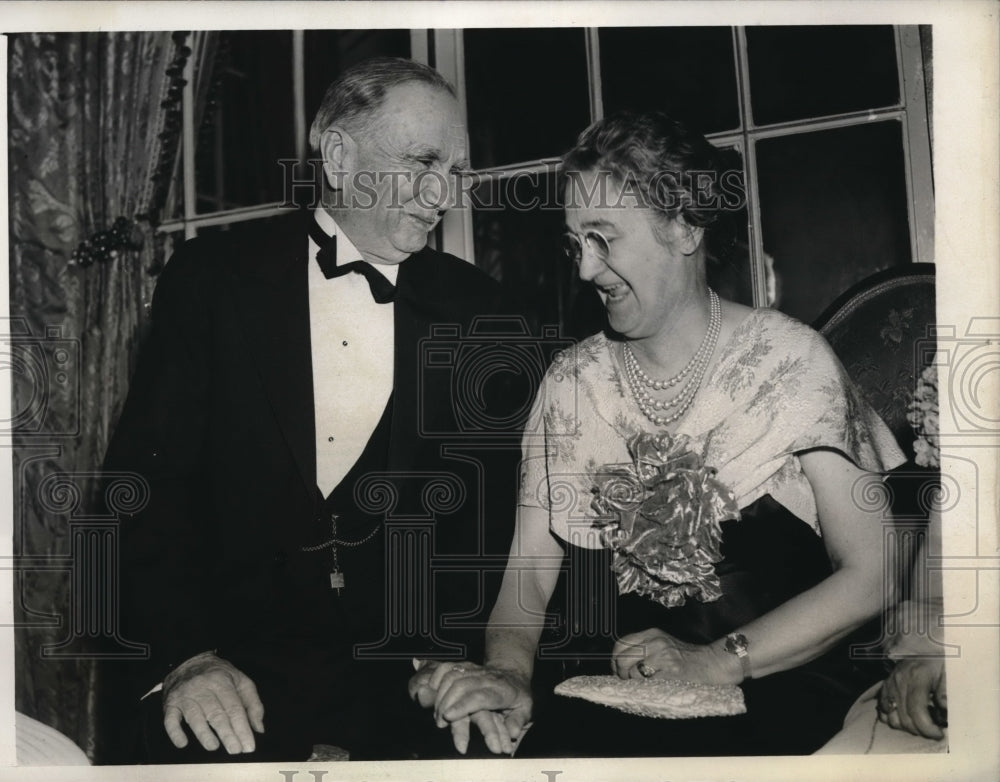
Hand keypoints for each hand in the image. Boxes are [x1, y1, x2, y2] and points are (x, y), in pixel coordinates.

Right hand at [162, 651, 264, 752]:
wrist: (188, 660)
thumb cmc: (219, 675)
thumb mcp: (240, 680)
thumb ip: (253, 704)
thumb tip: (259, 729)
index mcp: (222, 682)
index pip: (234, 708)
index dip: (242, 728)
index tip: (249, 746)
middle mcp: (203, 688)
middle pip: (216, 714)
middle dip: (227, 734)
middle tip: (235, 750)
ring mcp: (185, 695)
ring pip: (195, 717)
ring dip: (204, 733)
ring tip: (214, 746)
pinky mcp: (170, 703)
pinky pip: (170, 719)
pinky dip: (175, 732)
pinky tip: (182, 743)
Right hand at [409, 660, 531, 754]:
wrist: (512, 673)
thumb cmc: (518, 696)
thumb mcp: (525, 709)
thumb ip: (517, 721)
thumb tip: (512, 733)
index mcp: (501, 690)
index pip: (480, 696)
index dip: (463, 705)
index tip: (449, 716)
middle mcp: (486, 678)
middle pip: (462, 685)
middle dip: (447, 703)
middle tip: (440, 722)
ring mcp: (474, 670)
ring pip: (453, 676)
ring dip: (441, 694)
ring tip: (437, 714)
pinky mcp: (465, 666)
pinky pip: (447, 667)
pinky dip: (436, 677)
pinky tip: (430, 690)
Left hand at [611, 628, 738, 684]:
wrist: (712, 663)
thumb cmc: (687, 657)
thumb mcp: (663, 643)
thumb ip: (644, 647)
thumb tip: (620, 661)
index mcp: (652, 633)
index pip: (621, 644)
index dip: (615, 659)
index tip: (617, 668)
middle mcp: (656, 642)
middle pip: (623, 659)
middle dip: (621, 673)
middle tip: (627, 680)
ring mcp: (664, 657)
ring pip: (633, 673)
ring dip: (634, 683)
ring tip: (644, 684)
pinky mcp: (671, 672)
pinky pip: (648, 683)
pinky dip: (646, 688)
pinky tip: (654, 688)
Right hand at [877, 658, 946, 739]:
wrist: (923, 645)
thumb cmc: (938, 661)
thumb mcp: (948, 673)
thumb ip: (947, 693)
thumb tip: (945, 712)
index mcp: (917, 677)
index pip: (917, 711)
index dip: (928, 728)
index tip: (939, 734)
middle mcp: (899, 681)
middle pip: (905, 718)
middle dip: (921, 732)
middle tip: (934, 731)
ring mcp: (889, 685)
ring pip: (892, 718)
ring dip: (907, 728)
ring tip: (921, 725)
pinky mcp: (884, 688)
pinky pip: (883, 711)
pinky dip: (893, 719)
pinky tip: (907, 717)